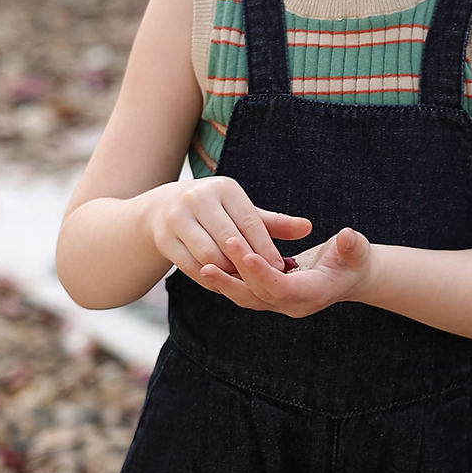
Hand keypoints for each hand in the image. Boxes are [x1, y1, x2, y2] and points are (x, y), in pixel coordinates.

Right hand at [142, 176, 310, 285]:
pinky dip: (209, 278)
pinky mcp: (164, 238)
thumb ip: (275, 223)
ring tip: (244, 282)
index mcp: (223, 188)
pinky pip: (190, 266)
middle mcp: (198, 198)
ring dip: (228, 272)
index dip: (265, 247)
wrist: (164, 208)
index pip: (249, 222)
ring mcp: (177, 218)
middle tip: (264, 280)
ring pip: (209, 255)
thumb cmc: (217, 212)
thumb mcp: (243, 211)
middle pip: (228, 239)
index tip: (280, 267)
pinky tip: (223, 284)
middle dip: (248, 262)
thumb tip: (308, 228)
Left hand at [199, 225, 372, 317]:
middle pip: (258, 295)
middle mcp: (292, 304)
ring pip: (246, 297)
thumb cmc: (355, 260)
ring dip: (225, 283)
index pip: (282, 288)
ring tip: (202, 266)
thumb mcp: (359, 251)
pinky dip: (227, 281)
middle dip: (237, 274)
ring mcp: (279, 303)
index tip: (246, 253)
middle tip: (218, 250)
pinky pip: (244, 291)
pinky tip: (208, 265)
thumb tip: (348, 237)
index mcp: (313, 294)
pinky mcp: (269, 296)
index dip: (263, 273)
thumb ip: (353, 246)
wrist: (350, 276)